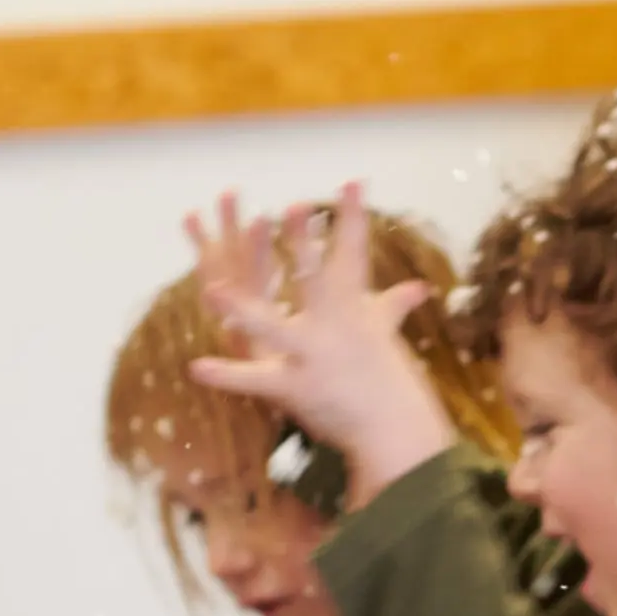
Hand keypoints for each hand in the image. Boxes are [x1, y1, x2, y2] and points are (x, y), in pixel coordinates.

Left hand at [186, 182, 459, 491]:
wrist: (395, 434)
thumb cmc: (388, 383)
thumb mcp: (386, 338)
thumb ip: (392, 306)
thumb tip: (419, 288)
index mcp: (354, 310)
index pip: (355, 255)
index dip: (354, 217)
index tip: (352, 181)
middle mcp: (334, 329)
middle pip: (316, 280)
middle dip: (303, 245)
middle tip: (293, 206)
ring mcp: (313, 358)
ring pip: (275, 329)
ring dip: (242, 310)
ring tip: (212, 290)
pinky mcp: (295, 390)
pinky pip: (256, 382)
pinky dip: (226, 377)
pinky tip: (197, 368)